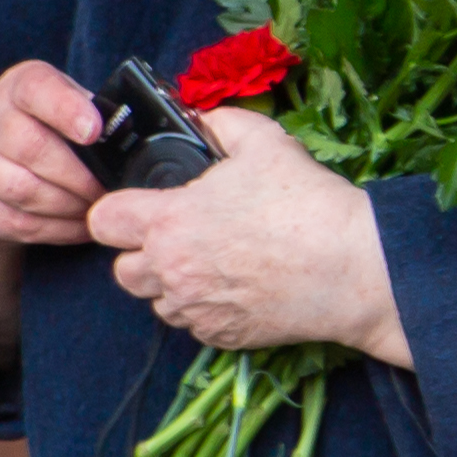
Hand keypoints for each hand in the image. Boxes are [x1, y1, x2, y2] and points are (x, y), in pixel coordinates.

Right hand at [0, 58, 107, 336]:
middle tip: (105, 189)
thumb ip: (97, 112)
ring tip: (94, 209)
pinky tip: (79, 226)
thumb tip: (140, 136)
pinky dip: (55, 229)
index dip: (65, 109)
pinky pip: (16, 221)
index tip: (94, 131)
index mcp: (18, 87)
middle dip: (77, 175)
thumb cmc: (48, 132)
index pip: (35, 87)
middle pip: (29, 146)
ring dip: (67, 205)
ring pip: (21, 189)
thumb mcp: (69, 107)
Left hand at [86, 109, 410, 364]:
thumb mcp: (264, 141)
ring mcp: (196, 309)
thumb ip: (221, 124)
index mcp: (170, 220)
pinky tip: (238, 287)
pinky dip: (206, 310)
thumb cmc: (308, 204)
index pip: (103, 221)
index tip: (137, 208)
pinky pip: (194, 325)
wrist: (353, 268)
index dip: (116, 212)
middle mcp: (172, 270)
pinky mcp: (221, 337)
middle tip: (179, 237)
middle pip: (122, 271)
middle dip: (142, 254)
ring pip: (157, 302)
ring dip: (172, 285)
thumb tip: (202, 120)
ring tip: (212, 263)